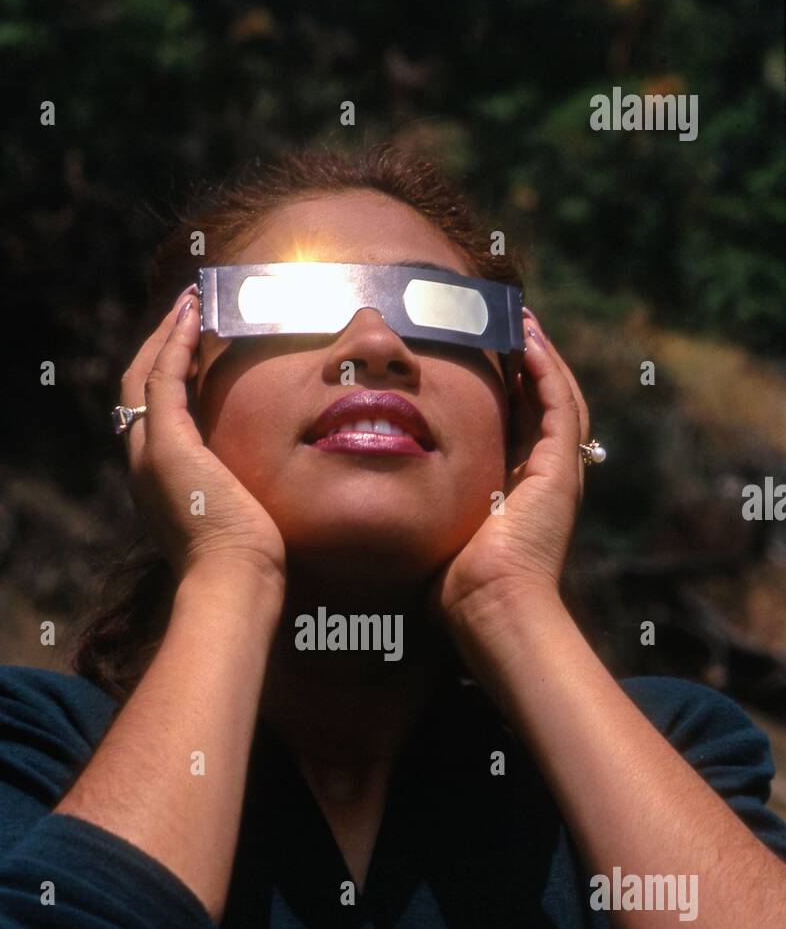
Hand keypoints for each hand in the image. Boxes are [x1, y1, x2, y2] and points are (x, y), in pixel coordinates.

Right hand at [120, 287, 286, 587]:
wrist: (232, 583)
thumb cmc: (248, 567)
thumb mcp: (243, 522)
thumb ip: (246, 497)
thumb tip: (275, 489)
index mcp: (160, 484)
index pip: (155, 416)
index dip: (170, 378)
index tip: (194, 349)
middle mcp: (144, 466)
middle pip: (138, 389)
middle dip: (160, 346)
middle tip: (186, 312)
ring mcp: (150, 455)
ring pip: (144, 376)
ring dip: (166, 334)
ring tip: (191, 301)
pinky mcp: (167, 445)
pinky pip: (163, 379)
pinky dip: (175, 342)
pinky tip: (194, 315)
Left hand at [431, 309, 590, 628]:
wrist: (488, 609)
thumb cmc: (451, 587)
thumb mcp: (428, 531)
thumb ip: (412, 508)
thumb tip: (367, 500)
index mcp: (514, 491)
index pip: (512, 424)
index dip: (501, 389)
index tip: (479, 355)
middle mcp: (541, 478)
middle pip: (539, 404)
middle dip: (526, 362)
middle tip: (508, 323)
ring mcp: (558, 472)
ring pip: (557, 397)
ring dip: (539, 355)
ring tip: (521, 319)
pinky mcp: (561, 469)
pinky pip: (559, 404)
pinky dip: (546, 369)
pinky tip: (526, 339)